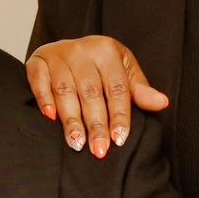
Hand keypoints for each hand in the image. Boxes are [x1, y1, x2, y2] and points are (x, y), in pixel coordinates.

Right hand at [28, 37, 168, 158]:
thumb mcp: (123, 71)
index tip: (119, 139)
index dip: (118, 115)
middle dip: (95, 124)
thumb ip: (138, 90)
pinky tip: (50, 118)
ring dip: (71, 119)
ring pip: (65, 90)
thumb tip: (161, 103)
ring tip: (77, 143)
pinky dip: (43, 99)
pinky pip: (39, 81)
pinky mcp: (37, 61)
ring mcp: (58, 54)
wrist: (67, 47)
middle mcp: (82, 50)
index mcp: (107, 51)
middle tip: (99, 150)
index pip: (116, 88)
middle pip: (91, 92)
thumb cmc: (99, 65)